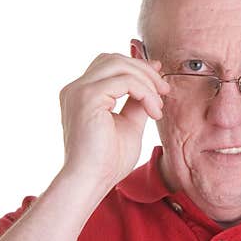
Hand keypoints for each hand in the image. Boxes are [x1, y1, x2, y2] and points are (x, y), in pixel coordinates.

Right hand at [57, 52, 169, 195]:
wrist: (91, 181)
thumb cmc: (108, 162)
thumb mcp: (129, 124)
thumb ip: (136, 103)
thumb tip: (151, 85)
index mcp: (82, 94)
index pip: (109, 64)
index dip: (137, 66)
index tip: (160, 78)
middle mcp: (76, 88)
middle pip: (114, 59)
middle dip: (144, 70)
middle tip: (164, 91)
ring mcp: (78, 91)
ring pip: (119, 65)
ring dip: (146, 81)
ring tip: (158, 105)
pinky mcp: (87, 98)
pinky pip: (124, 81)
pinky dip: (145, 92)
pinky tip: (153, 112)